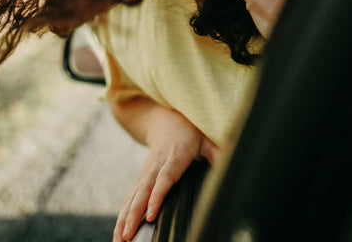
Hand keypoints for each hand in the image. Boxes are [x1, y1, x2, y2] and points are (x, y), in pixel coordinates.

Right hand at [113, 108, 218, 241]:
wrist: (164, 121)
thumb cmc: (188, 132)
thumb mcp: (206, 139)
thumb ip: (217, 152)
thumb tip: (232, 164)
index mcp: (174, 156)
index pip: (165, 178)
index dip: (157, 196)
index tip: (150, 214)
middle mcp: (157, 165)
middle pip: (144, 191)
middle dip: (134, 213)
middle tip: (128, 234)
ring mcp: (147, 172)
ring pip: (134, 196)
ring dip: (125, 218)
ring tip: (120, 239)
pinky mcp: (142, 179)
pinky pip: (131, 198)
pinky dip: (123, 214)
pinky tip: (119, 231)